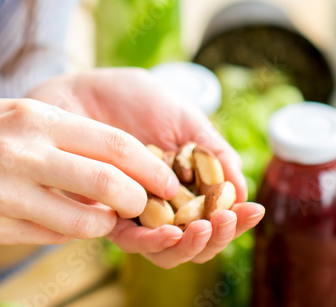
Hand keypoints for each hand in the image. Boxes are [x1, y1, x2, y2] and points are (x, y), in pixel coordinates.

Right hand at [0, 97, 179, 246]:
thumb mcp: (14, 114)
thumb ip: (62, 134)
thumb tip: (117, 162)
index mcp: (33, 117)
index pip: (113, 143)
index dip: (150, 166)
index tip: (170, 180)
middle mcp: (21, 153)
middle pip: (107, 183)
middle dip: (138, 199)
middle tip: (148, 205)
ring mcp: (5, 193)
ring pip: (81, 220)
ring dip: (104, 223)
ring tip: (106, 217)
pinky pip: (48, 236)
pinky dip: (67, 232)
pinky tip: (65, 221)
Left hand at [26, 68, 264, 267]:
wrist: (82, 86)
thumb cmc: (132, 98)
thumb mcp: (182, 117)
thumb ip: (211, 150)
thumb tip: (241, 187)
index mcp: (183, 185)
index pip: (215, 216)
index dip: (237, 219)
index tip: (253, 210)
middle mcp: (158, 205)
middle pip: (194, 241)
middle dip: (217, 237)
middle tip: (228, 221)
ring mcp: (130, 212)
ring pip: (164, 249)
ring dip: (188, 245)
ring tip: (203, 228)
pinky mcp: (100, 214)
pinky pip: (128, 239)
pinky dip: (152, 240)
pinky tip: (169, 231)